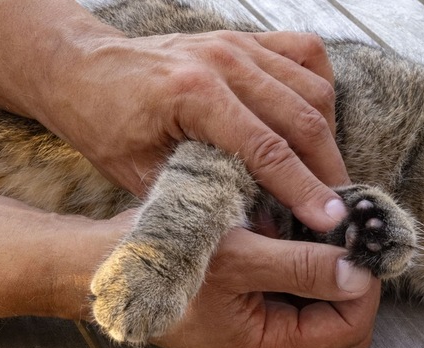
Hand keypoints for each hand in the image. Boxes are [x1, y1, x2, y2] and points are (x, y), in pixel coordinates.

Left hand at [36, 29, 347, 231]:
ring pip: (313, 90)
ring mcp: (240, 45)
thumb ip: (200, 199)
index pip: (268, 150)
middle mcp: (226, 61)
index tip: (333, 221)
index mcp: (194, 93)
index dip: (304, 190)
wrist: (83, 68)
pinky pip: (307, 54)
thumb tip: (261, 231)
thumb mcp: (141, 173)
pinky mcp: (247, 39)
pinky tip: (318, 119)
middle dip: (328, 169)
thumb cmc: (105, 122)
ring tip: (328, 174)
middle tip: (340, 207)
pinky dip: (321, 89)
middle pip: (303, 119)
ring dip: (328, 137)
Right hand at [153, 227, 380, 347]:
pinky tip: (300, 233)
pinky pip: (295, 291)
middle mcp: (265, 343)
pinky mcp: (247, 305)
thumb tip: (359, 274)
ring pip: (321, 306)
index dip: (365, 289)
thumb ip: (303, 266)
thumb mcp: (240, 258)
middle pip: (340, 324)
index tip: (365, 246)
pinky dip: (307, 264)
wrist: (102, 262)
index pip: (348, 329)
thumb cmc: (163, 261)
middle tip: (353, 239)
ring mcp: (256, 325)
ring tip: (328, 232)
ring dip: (331, 270)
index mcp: (266, 345)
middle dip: (353, 282)